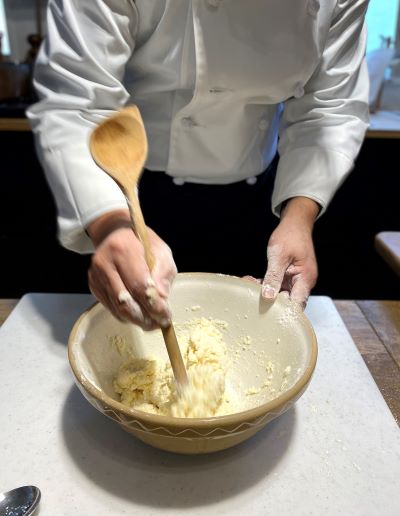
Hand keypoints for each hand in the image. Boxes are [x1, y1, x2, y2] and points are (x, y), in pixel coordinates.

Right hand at [87, 210, 176, 329]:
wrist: (115, 233)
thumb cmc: (142, 243)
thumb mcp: (161, 252)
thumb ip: (163, 274)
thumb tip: (162, 299)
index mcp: (124, 250)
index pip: (140, 286)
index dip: (154, 306)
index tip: (166, 316)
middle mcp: (105, 263)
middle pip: (125, 302)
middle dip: (144, 318)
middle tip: (158, 324)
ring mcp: (96, 275)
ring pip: (116, 308)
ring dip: (136, 320)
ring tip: (150, 321)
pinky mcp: (93, 284)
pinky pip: (110, 307)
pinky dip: (125, 315)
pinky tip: (137, 312)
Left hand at [262, 197, 318, 307]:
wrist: (295, 223)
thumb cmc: (290, 236)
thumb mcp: (279, 256)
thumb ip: (273, 277)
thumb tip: (268, 296)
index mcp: (305, 279)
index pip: (297, 304)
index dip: (284, 312)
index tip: (267, 313)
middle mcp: (302, 282)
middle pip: (288, 301)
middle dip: (270, 302)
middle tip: (252, 298)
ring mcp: (296, 279)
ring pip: (280, 293)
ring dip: (265, 292)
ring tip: (249, 285)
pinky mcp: (289, 276)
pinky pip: (277, 285)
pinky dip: (266, 284)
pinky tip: (252, 280)